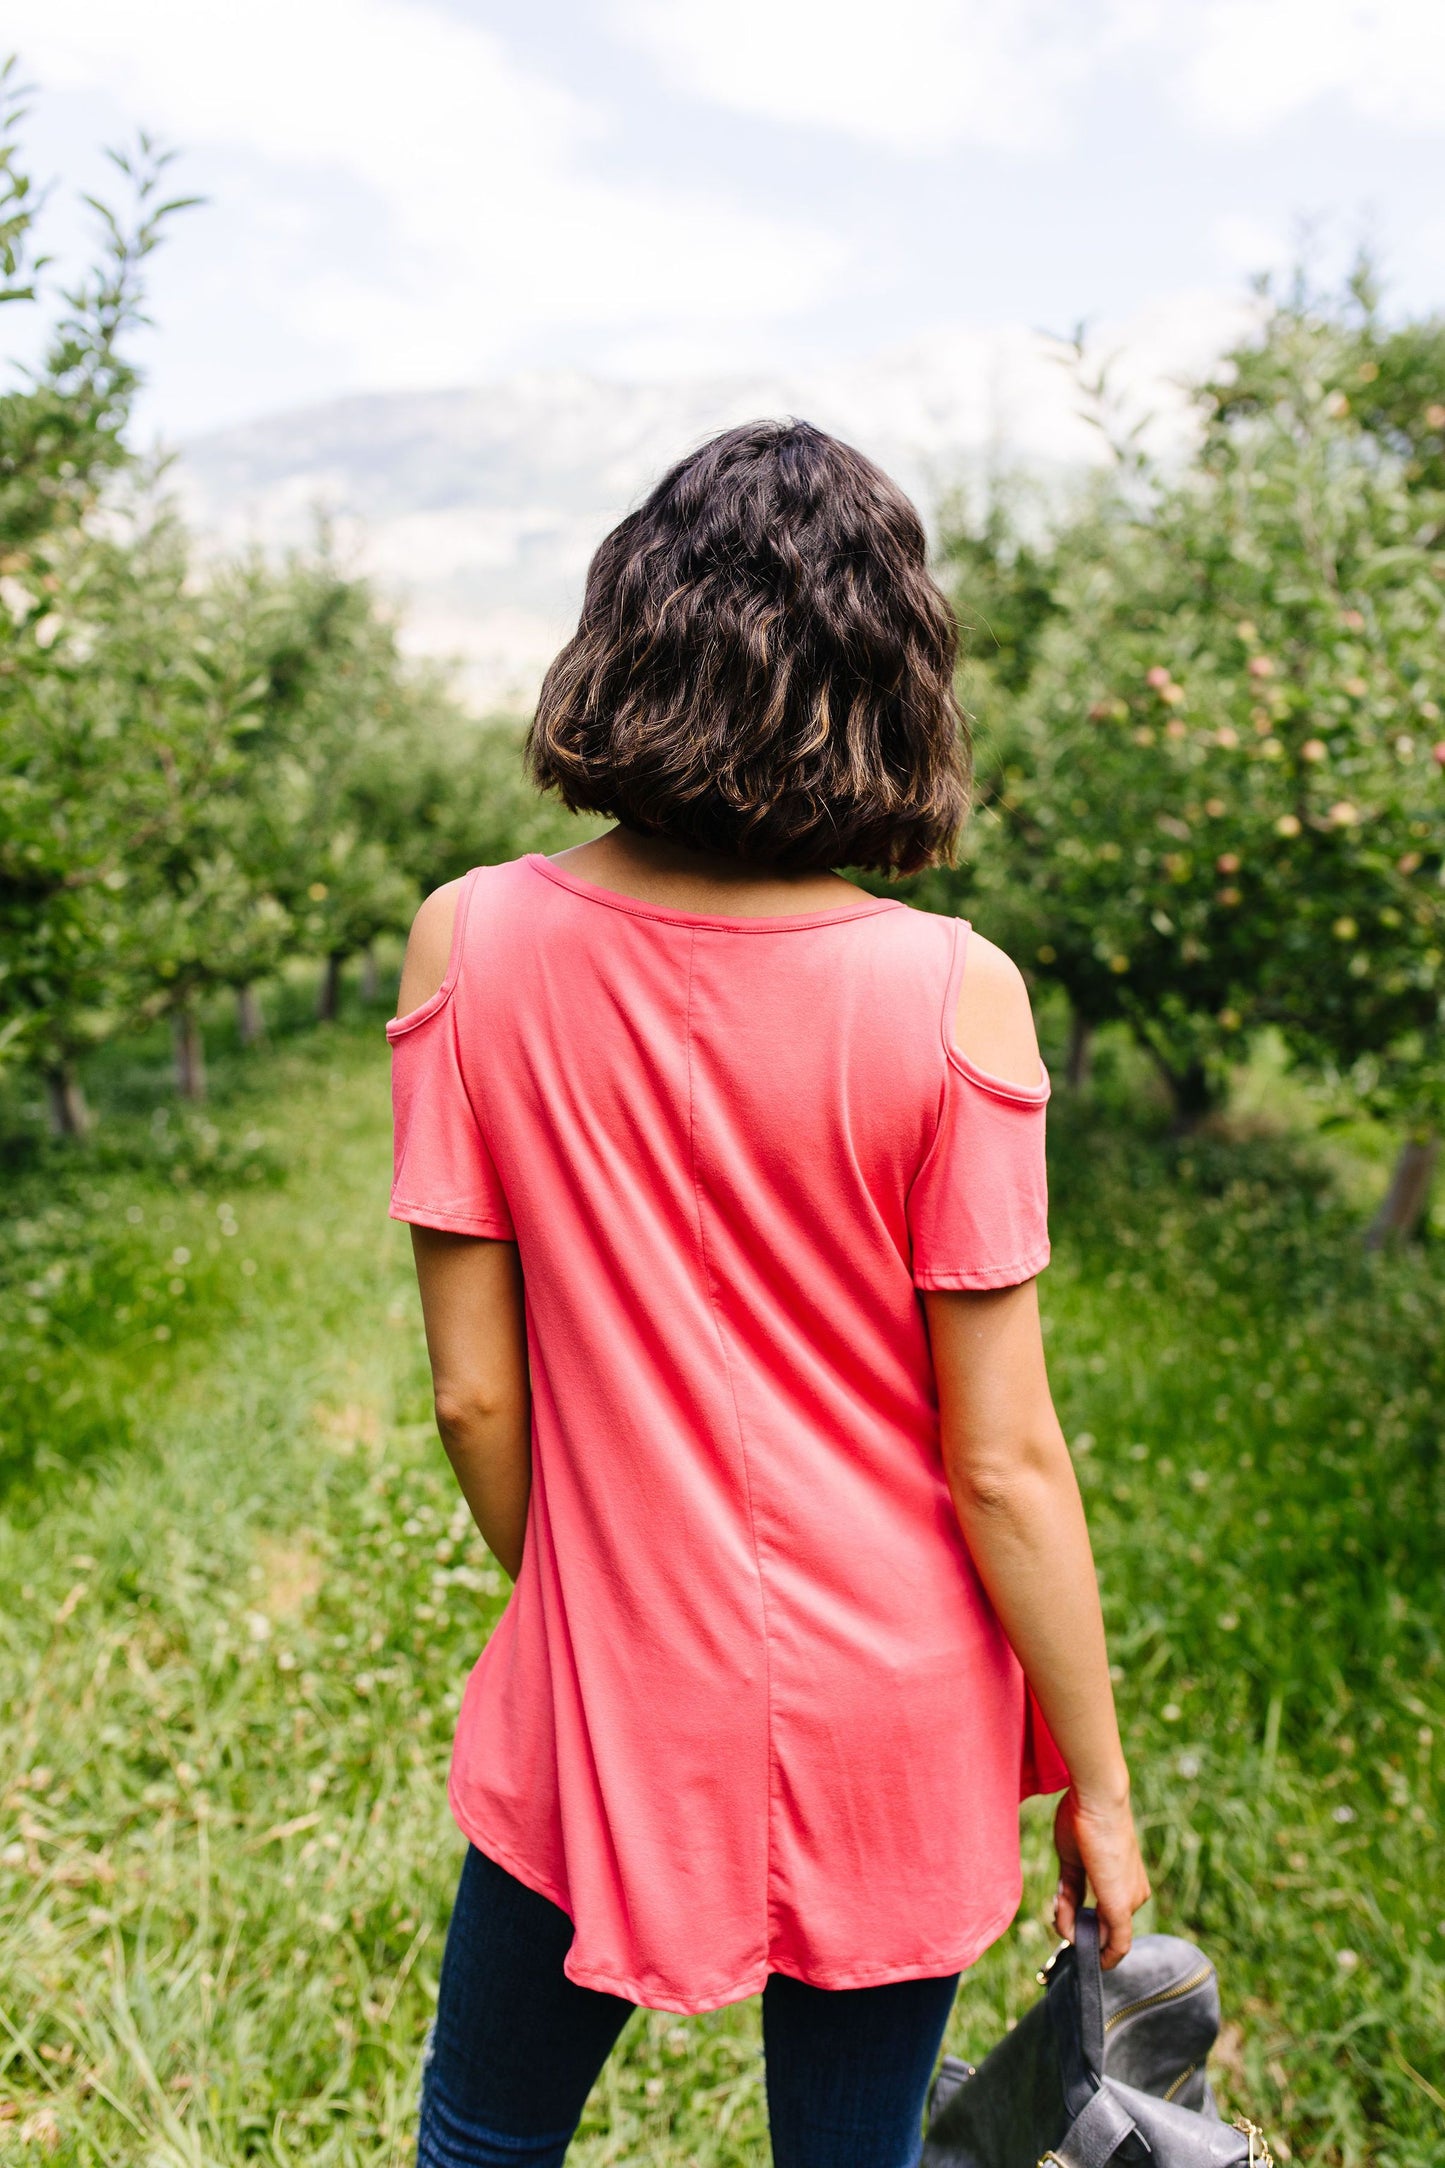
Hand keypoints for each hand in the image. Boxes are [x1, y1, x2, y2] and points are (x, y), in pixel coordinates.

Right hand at [1053, 1785, 1150, 1968]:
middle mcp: (1135, 1895)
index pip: (1104, 1915)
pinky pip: (1115, 1944)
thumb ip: (1071, 1891)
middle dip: (1075, 1927)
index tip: (1063, 1916)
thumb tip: (1064, 1916)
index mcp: (1127, 1882)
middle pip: (1103, 1929)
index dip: (1082, 1922)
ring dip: (1076, 1932)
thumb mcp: (1072, 1861)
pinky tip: (1076, 1944)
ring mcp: (1131, 1902)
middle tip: (1056, 1910)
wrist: (1097, 1800)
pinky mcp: (1121, 1908)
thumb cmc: (1083, 1820)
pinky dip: (1097, 1951)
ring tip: (1058, 1910)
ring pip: (1103, 1936)